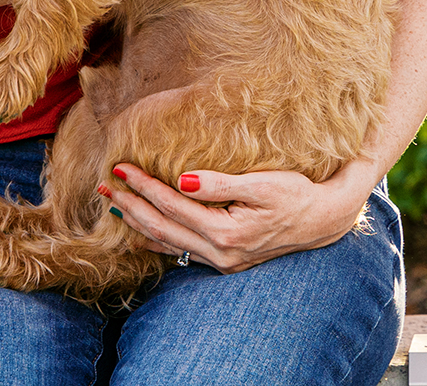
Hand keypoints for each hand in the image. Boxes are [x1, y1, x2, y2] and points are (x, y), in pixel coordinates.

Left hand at [99, 162, 372, 272]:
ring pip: (168, 242)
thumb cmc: (295, 193)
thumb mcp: (262, 183)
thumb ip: (220, 184)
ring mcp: (221, 261)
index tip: (119, 167)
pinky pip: (182, 252)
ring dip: (138, 223)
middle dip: (130, 205)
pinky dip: (158, 241)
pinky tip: (140, 234)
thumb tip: (182, 180)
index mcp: (225, 232)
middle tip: (103, 185)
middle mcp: (219, 253)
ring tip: (113, 206)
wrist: (323, 220)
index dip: (143, 186)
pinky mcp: (225, 260)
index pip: (171, 205)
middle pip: (162, 227)